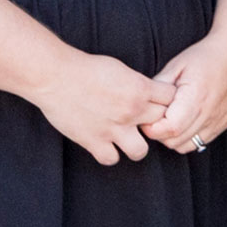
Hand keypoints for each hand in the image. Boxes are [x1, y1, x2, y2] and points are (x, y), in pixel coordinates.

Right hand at [33, 52, 177, 165]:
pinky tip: (106, 145)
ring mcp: (113, 129)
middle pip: (161, 125)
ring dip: (136, 145)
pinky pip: (111, 159)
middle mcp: (131, 111)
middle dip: (155, 122)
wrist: (55, 76)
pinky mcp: (93, 141)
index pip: (172, 99)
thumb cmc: (86, 68)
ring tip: (128, 139)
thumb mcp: (121, 69)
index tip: (159, 103)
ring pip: (141, 151)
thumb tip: (149, 93)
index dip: (167, 101)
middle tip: (143, 122)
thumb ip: (138, 84)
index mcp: (140, 89)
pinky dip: (110, 154)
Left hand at [148, 24, 226, 154]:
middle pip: (173, 141)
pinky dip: (187, 138)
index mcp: (195, 97)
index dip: (151, 127)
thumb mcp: (176, 66)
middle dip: (159, 133)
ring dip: (172, 137)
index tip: (147, 117)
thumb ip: (157, 88)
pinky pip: (199, 143)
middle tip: (155, 117)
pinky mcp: (222, 125)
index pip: (168, 129)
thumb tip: (142, 105)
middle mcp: (208, 114)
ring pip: (185, 146)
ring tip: (170, 119)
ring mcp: (217, 122)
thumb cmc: (206, 58)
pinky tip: (184, 122)